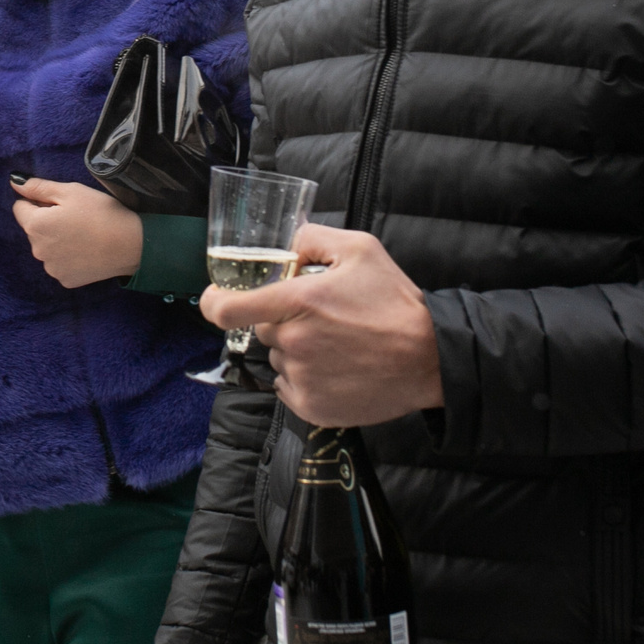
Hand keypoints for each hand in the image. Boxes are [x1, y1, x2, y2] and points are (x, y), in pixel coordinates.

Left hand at [10, 175, 143, 287]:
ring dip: (57, 240)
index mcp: (35, 225)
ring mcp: (51, 268)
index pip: (20, 208)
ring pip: (46, 247)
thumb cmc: (101, 212)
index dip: (39, 202)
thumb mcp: (70, 191)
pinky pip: (59, 263)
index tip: (61, 203)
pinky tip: (86, 250)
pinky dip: (68, 257)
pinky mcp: (65, 280)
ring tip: (83, 234)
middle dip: (47, 221)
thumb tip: (14, 183)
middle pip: (33, 229)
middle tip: (75, 217)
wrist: (131, 245)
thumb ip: (38, 187)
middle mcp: (37, 250)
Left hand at [200, 224, 441, 427]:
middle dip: (282, 321)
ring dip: (297, 350)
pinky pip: (290, 387)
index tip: (216, 300)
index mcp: (298, 301)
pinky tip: (337, 368)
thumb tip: (284, 244)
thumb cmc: (394, 302)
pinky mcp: (311, 406)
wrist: (430, 359)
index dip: (213, 303)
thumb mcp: (360, 248)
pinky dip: (305, 378)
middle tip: (322, 318)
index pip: (227, 309)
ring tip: (339, 345)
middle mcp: (293, 341)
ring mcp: (301, 377)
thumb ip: (312, 237)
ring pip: (280, 358)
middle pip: (263, 329)